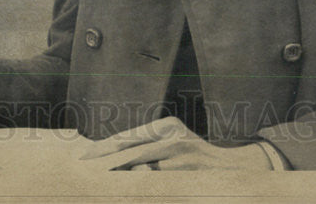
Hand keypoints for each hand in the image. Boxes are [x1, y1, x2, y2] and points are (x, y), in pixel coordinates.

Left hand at [78, 117, 272, 170]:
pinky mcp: (187, 174)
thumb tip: (110, 156)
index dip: (103, 148)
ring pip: (141, 169)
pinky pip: (157, 183)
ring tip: (99, 182)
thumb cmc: (193, 158)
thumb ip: (147, 147)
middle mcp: (173, 136)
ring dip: (120, 176)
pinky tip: (126, 190)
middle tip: (83, 171)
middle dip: (104, 162)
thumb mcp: (172, 143)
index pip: (128, 137)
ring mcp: (181, 156)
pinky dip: (140, 186)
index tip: (83, 157)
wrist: (231, 170)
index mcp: (166, 125)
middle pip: (130, 150)